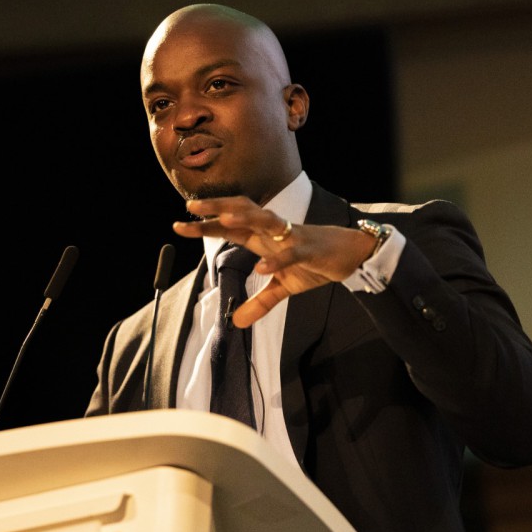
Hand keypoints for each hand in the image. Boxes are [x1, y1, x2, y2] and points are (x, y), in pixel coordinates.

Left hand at [173, 196, 377, 327]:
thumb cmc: (315, 262)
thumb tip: (236, 322)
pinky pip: (291, 253)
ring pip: (265, 221)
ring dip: (244, 220)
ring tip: (222, 220)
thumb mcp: (284, 287)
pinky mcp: (310, 250)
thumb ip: (260, 303)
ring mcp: (291, 237)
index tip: (180, 223)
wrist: (351, 254)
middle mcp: (273, 232)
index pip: (229, 226)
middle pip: (241, 213)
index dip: (205, 224)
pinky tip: (262, 267)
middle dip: (216, 209)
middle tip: (191, 209)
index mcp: (263, 237)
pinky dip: (277, 260)